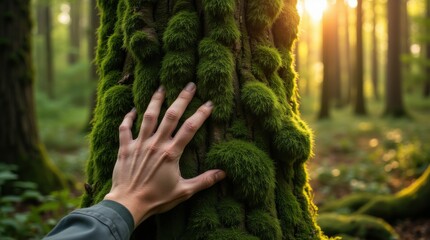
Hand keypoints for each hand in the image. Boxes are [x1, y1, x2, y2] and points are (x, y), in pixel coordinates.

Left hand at [104, 82, 224, 226]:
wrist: (127, 204)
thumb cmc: (156, 199)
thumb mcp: (184, 191)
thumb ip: (204, 181)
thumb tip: (223, 173)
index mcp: (171, 153)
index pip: (190, 128)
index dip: (201, 114)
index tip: (209, 103)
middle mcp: (156, 144)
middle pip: (171, 116)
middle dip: (181, 98)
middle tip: (189, 84)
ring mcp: (139, 144)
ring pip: (148, 116)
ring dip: (156, 101)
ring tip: (161, 87)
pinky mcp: (125, 148)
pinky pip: (125, 128)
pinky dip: (128, 117)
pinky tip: (133, 109)